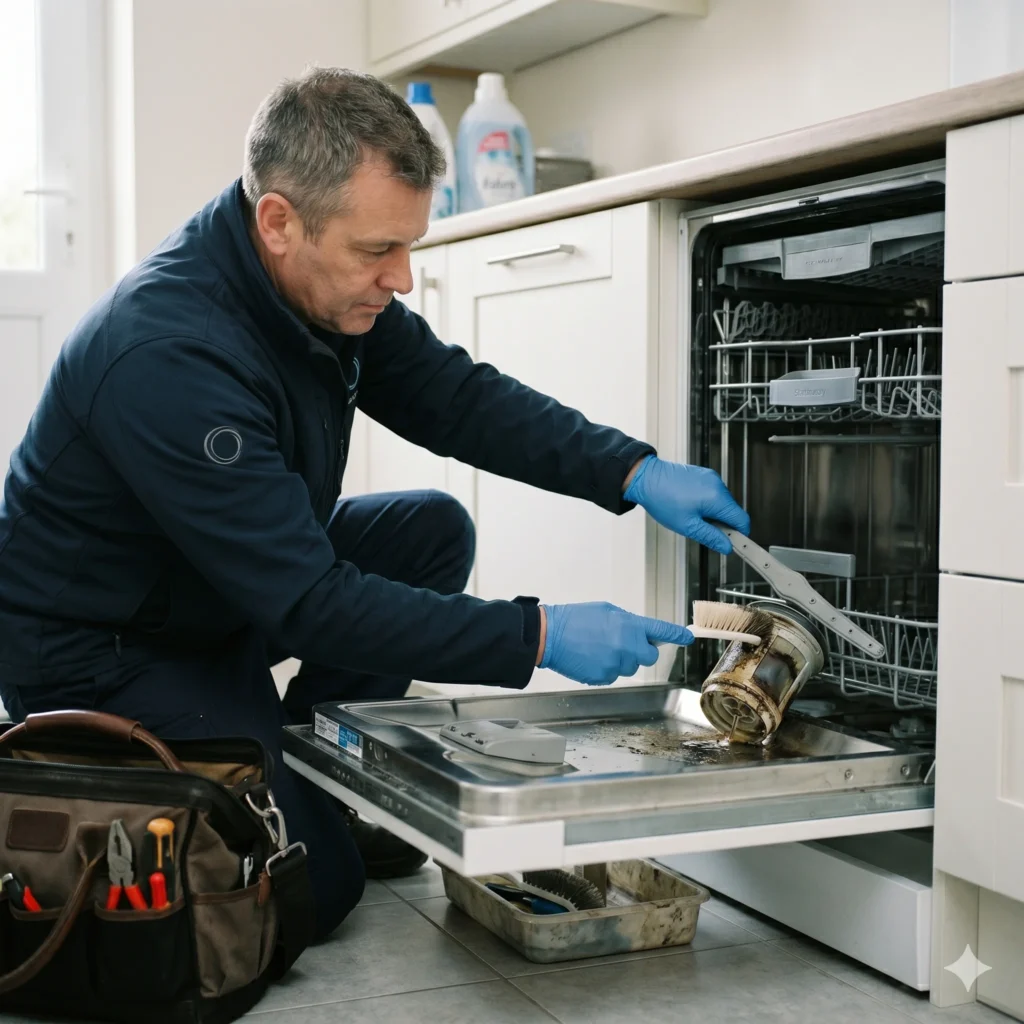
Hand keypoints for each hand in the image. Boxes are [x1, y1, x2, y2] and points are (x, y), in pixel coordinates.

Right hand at [537, 602, 691, 685]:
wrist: (549, 636)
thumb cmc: (574, 619)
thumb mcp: (605, 610)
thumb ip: (627, 622)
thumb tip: (640, 632)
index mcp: (628, 626)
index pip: (661, 631)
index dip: (677, 635)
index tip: (687, 637)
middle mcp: (626, 646)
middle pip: (649, 657)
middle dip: (641, 651)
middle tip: (623, 642)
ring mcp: (615, 664)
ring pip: (630, 667)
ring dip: (621, 659)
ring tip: (599, 648)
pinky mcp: (604, 677)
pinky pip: (614, 675)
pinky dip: (606, 668)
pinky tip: (592, 657)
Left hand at [623, 456, 749, 554]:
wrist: (645, 478)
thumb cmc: (662, 500)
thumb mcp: (688, 526)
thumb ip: (711, 537)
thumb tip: (727, 546)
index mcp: (717, 498)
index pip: (742, 520)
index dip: (739, 534)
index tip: (731, 543)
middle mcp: (718, 484)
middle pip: (732, 511)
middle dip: (722, 524)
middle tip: (701, 529)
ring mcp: (711, 477)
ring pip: (723, 503)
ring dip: (713, 514)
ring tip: (691, 516)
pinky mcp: (703, 474)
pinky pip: (713, 493)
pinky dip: (707, 503)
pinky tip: (690, 505)